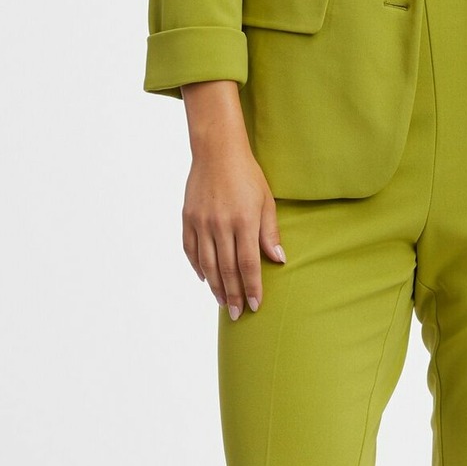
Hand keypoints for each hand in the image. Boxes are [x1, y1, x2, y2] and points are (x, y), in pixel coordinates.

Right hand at [182, 134, 285, 319]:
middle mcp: (220, 225)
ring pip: (207, 264)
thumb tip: (278, 260)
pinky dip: (197, 267)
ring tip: (223, 302)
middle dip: (234, 295)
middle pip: (227, 270)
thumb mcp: (266, 201)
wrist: (217, 151)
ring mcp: (201, 222)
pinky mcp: (188, 218)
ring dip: (215, 287)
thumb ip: (269, 232)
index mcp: (243, 221)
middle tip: (238, 314)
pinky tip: (204, 278)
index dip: (252, 288)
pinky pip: (190, 250)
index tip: (255, 305)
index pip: (248, 264)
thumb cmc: (247, 175)